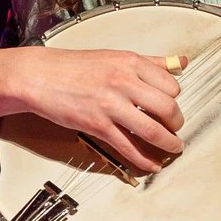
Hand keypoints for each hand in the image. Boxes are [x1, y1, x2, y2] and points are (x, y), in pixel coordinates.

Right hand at [16, 47, 187, 172]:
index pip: (171, 86)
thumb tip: (180, 62)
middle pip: (168, 108)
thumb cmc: (73, 66)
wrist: (39, 76)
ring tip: (172, 147)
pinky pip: (129, 147)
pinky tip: (151, 164)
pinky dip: (145, 160)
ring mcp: (110, 105)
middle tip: (176, 129)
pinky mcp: (97, 126)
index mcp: (129, 62)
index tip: (172, 107)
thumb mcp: (114, 56)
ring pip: (153, 131)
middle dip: (177, 124)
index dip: (175, 100)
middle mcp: (123, 82)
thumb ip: (150, 61)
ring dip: (168, 144)